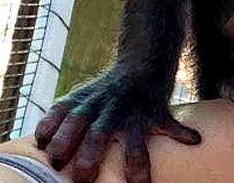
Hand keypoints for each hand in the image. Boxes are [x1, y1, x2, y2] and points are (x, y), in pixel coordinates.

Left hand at [35, 70, 199, 182]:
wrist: (143, 62)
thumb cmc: (106, 90)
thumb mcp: (79, 98)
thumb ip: (59, 119)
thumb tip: (40, 143)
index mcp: (85, 105)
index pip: (66, 122)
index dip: (58, 142)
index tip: (55, 161)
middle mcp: (108, 109)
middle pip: (96, 134)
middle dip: (89, 158)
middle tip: (83, 179)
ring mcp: (134, 112)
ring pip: (133, 138)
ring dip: (135, 162)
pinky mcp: (157, 113)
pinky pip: (170, 125)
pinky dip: (182, 133)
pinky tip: (193, 141)